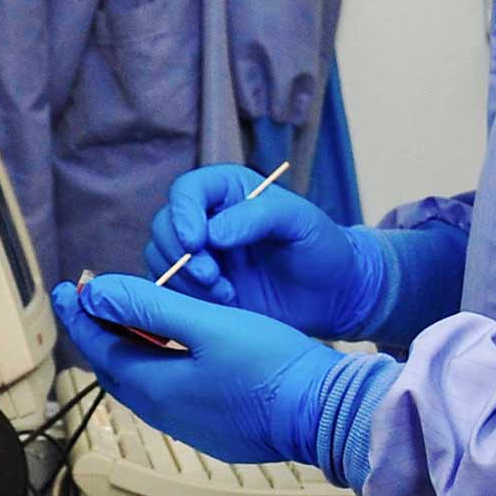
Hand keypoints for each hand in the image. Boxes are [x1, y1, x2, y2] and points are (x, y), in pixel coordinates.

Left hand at [56, 275, 350, 466]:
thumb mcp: (208, 325)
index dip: (81, 314)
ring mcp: (189, 426)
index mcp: (156, 386)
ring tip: (125, 322)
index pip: (100, 347)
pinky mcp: (214, 431)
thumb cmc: (272, 367)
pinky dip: (155, 368)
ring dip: (127, 351)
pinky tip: (171, 355)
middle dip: (98, 331)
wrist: (321, 414)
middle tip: (88, 301)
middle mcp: (164, 413)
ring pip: (141, 383)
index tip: (67, 288)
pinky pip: (168, 396)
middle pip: (115, 368)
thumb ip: (150, 307)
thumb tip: (98, 293)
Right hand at [144, 164, 387, 339]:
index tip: (197, 243)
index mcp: (228, 190)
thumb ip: (259, 216)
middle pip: (164, 226)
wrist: (334, 295)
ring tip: (227, 294)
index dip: (183, 215)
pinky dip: (188, 300)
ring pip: (161, 259)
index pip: (187, 191)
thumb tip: (213, 232)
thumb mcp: (302, 221)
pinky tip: (225, 305)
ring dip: (185, 280)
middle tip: (213, 278)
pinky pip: (171, 291)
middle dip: (181, 254)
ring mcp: (201, 255)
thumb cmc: (323, 248)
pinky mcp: (199, 288)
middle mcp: (207, 219)